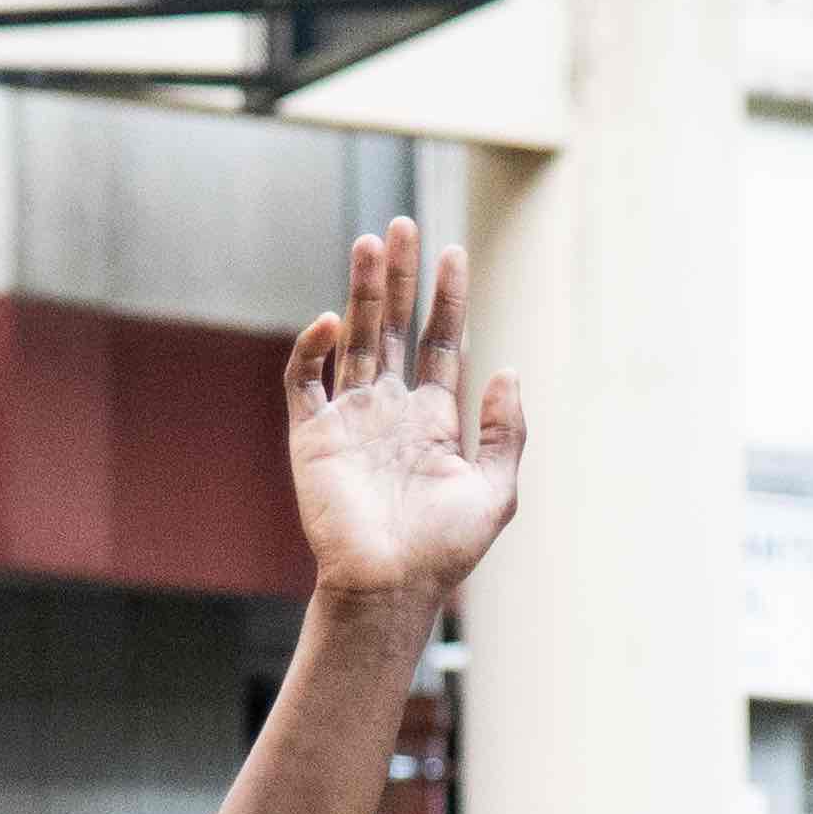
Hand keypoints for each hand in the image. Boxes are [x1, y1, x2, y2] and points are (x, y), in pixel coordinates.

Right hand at [282, 217, 529, 609]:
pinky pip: (306, 379)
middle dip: (399, 278)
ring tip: (371, 242)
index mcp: (433, 421)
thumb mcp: (495, 490)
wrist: (388, 587)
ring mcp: (350, 419)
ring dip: (359, 290)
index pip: (439, 343)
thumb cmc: (444, 550)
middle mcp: (390, 411)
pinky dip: (313, 347)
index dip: (446, 299)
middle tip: (403, 226)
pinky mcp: (312, 435)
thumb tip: (506, 370)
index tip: (452, 254)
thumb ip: (505, 430)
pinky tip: (331, 320)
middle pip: (393, 327)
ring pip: (353, 338)